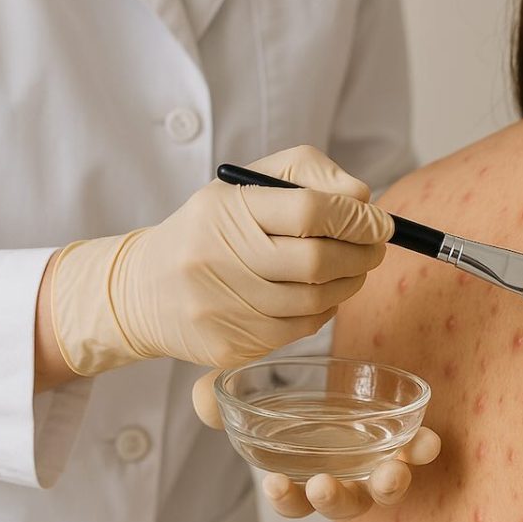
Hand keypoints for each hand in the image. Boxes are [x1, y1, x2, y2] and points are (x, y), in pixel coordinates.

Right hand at [49, 145, 390, 375]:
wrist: (142, 288)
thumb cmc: (212, 227)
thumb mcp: (250, 184)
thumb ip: (309, 176)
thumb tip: (364, 200)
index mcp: (225, 208)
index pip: (308, 210)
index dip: (356, 218)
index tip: (380, 223)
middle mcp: (217, 257)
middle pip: (317, 261)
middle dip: (362, 254)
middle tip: (378, 248)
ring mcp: (221, 306)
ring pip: (316, 300)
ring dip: (350, 283)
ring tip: (354, 269)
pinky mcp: (227, 345)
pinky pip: (300, 330)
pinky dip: (325, 310)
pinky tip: (322, 294)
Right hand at [191, 368, 440, 519]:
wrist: (329, 381)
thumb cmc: (288, 402)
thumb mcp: (254, 398)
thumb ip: (223, 400)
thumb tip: (202, 399)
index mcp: (305, 478)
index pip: (293, 502)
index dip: (286, 499)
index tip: (276, 484)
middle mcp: (343, 478)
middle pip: (343, 503)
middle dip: (335, 499)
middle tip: (324, 485)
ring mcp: (375, 463)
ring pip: (384, 489)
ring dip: (388, 485)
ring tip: (390, 473)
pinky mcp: (402, 440)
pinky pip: (415, 453)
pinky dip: (422, 450)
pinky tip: (429, 443)